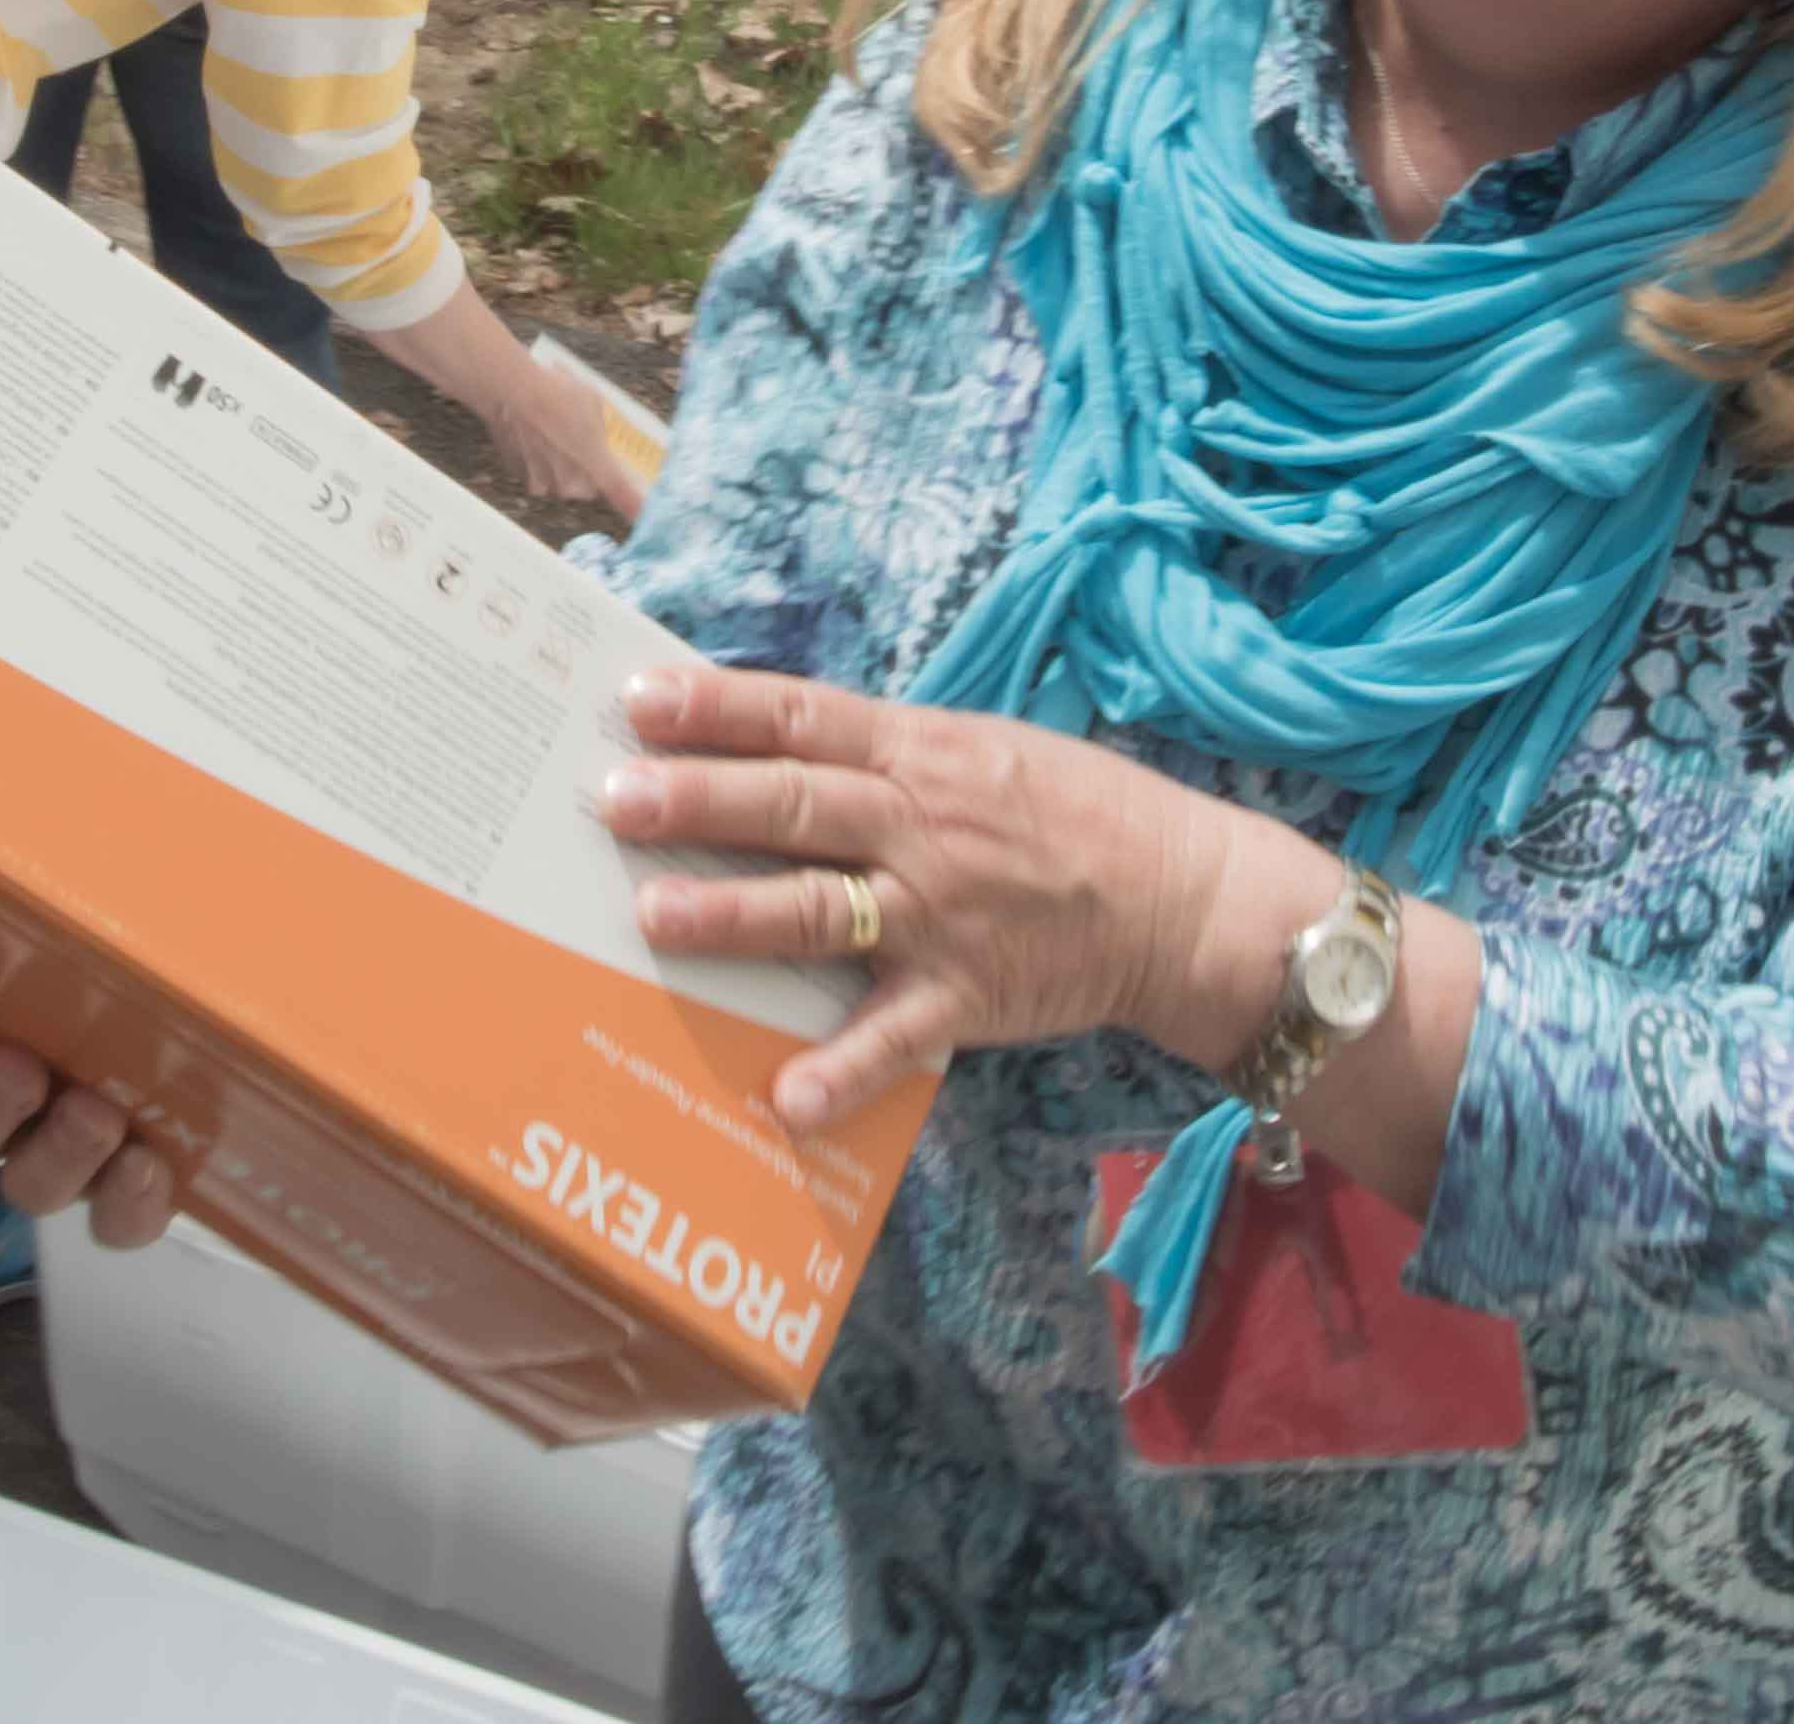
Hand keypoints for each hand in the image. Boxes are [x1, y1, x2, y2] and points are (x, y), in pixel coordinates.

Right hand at [484, 353, 649, 520]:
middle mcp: (570, 483)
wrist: (513, 392)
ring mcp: (543, 483)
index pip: (624, 497)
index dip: (635, 508)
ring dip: (558, 465)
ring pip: (558, 481)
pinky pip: (536, 474)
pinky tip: (535, 435)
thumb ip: (600, 429)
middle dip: (586, 471)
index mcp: (596, 466)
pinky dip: (537, 460)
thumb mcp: (593, 404)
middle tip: (579, 442)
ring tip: (552, 433)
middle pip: (587, 487)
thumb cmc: (555, 395)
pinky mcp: (521, 478)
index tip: (643, 515)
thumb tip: (598, 432)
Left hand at [599, 663, 1288, 1136]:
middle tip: (613, 797)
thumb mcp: (980, 747)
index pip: (804, 716)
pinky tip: (782, 1097)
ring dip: (734, 915)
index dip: (719, 706)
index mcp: (922, 752)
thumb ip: (883, 749)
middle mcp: (921, 826)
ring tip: (653, 916)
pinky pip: (891, 1038)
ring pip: (819, 909)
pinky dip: (839, 1071)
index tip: (640, 696)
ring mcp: (938, 914)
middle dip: (698, 800)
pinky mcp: (963, 995)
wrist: (1180, 895)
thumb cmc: (1073, 811)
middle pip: (794, 805)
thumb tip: (773, 737)